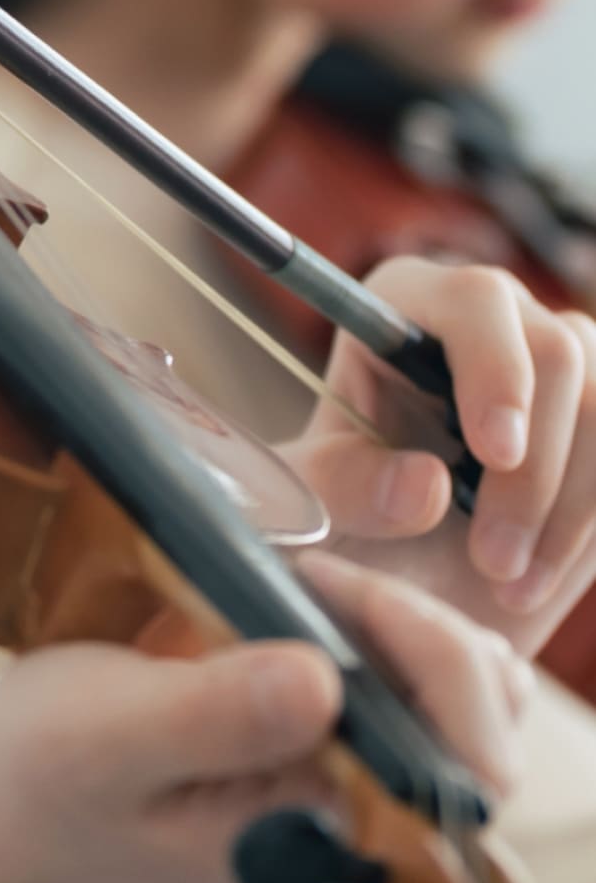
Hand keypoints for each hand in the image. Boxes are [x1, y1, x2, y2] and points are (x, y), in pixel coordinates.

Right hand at [0, 559, 525, 882]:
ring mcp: (359, 794)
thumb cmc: (50, 778)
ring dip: (408, 620)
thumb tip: (323, 684)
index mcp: (323, 849)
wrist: (16, 809)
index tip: (325, 587)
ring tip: (310, 584)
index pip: (462, 766)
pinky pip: (417, 683)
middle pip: (485, 721)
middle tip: (312, 575)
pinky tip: (312, 595)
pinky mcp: (343, 754)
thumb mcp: (108, 738)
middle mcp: (364, 833)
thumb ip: (212, 720)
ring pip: (464, 694)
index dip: (430, 657)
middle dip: (420, 623)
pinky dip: (388, 622)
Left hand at [287, 257, 595, 649]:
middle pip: (558, 353)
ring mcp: (561, 363)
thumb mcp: (314, 501)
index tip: (495, 454)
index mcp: (406, 304)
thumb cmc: (345, 512)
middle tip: (491, 562)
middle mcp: (494, 318)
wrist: (402, 567)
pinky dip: (592, 525)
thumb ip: (344, 484)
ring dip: (567, 509)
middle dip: (532, 472)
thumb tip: (425, 485)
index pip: (474, 300)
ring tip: (506, 582)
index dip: (496, 370)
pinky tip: (537, 578)